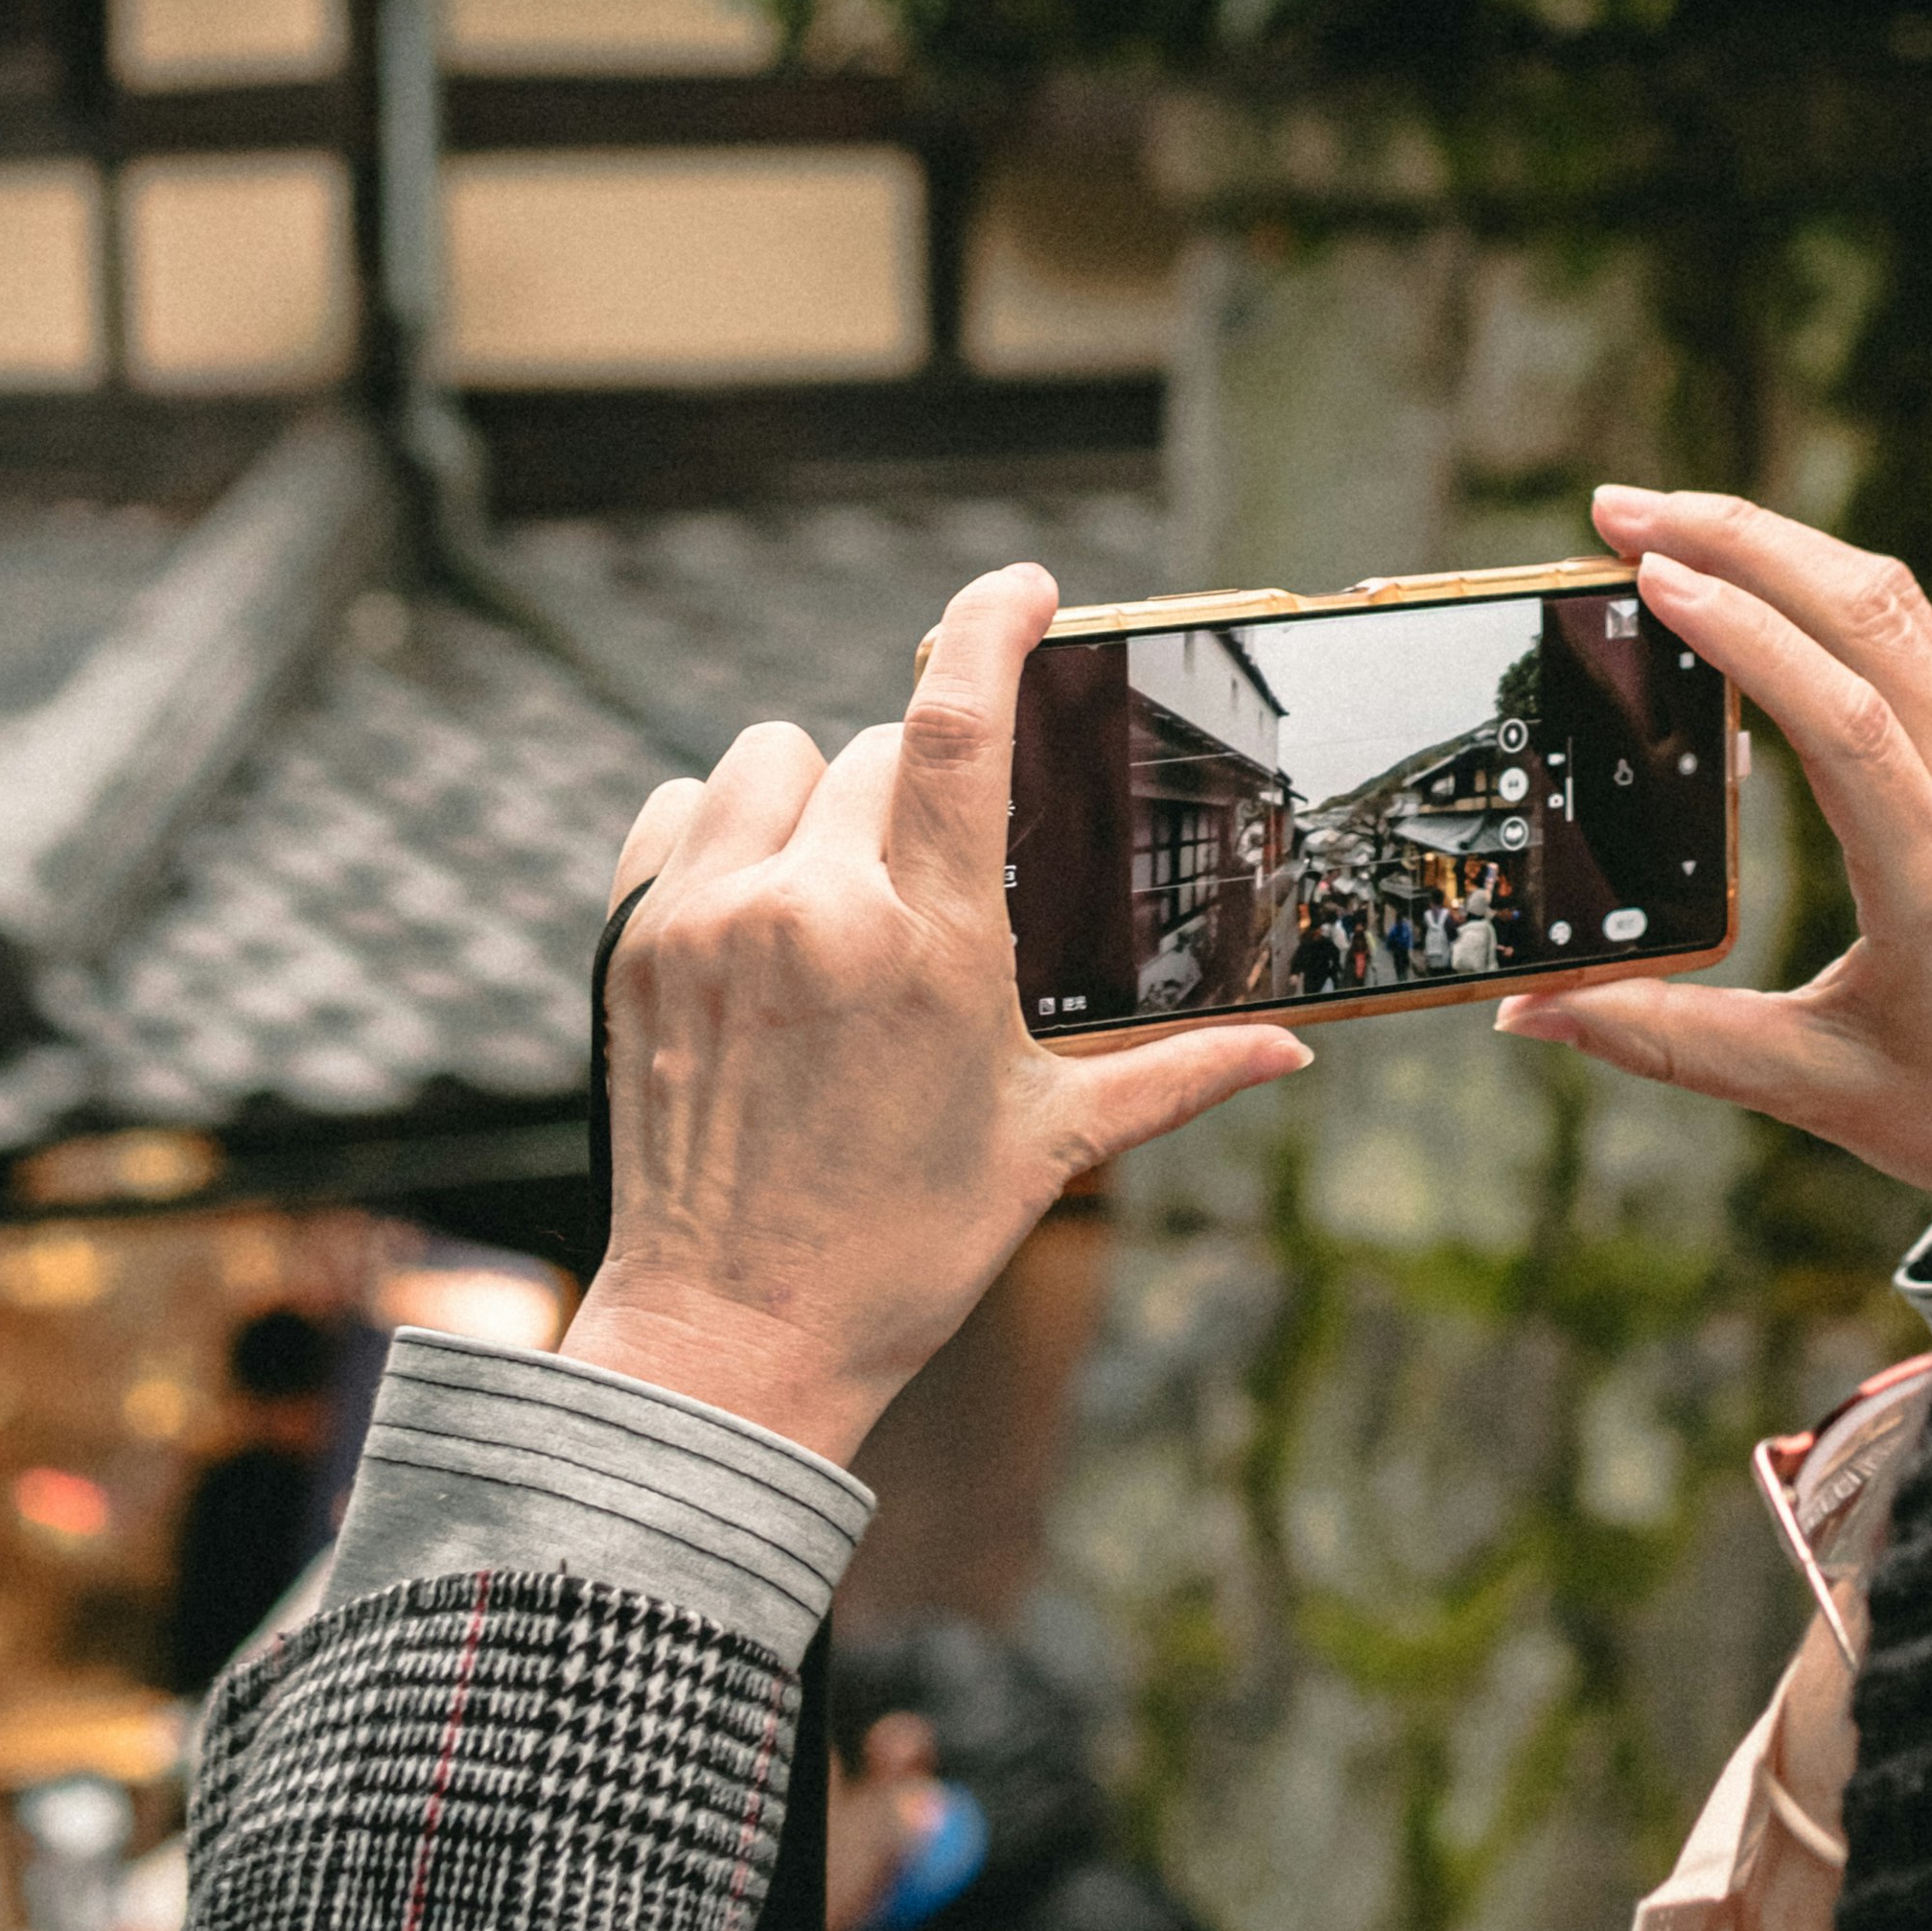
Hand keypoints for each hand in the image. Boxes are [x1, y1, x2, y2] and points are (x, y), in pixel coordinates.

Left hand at [564, 562, 1311, 1460]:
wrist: (731, 1340)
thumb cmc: (901, 1248)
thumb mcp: (1051, 1149)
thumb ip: (1178, 1077)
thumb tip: (1295, 1051)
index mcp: (932, 942)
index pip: (959, 722)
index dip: (993, 623)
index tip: (1026, 590)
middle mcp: (815, 907)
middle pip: (879, 748)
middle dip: (918, 790)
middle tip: (933, 889)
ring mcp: (712, 920)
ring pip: (774, 758)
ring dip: (815, 796)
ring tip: (838, 888)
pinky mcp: (635, 943)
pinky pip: (681, 808)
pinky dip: (722, 830)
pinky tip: (757, 903)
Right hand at [1499, 488, 1931, 1218]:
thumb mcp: (1819, 1088)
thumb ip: (1670, 1041)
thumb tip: (1535, 1012)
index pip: (1843, 717)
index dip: (1746, 635)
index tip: (1650, 576)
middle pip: (1870, 611)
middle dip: (1740, 537)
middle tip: (1616, 509)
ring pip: (1896, 604)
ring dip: (1780, 547)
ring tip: (1664, 525)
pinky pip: (1912, 638)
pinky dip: (1822, 590)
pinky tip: (1753, 587)